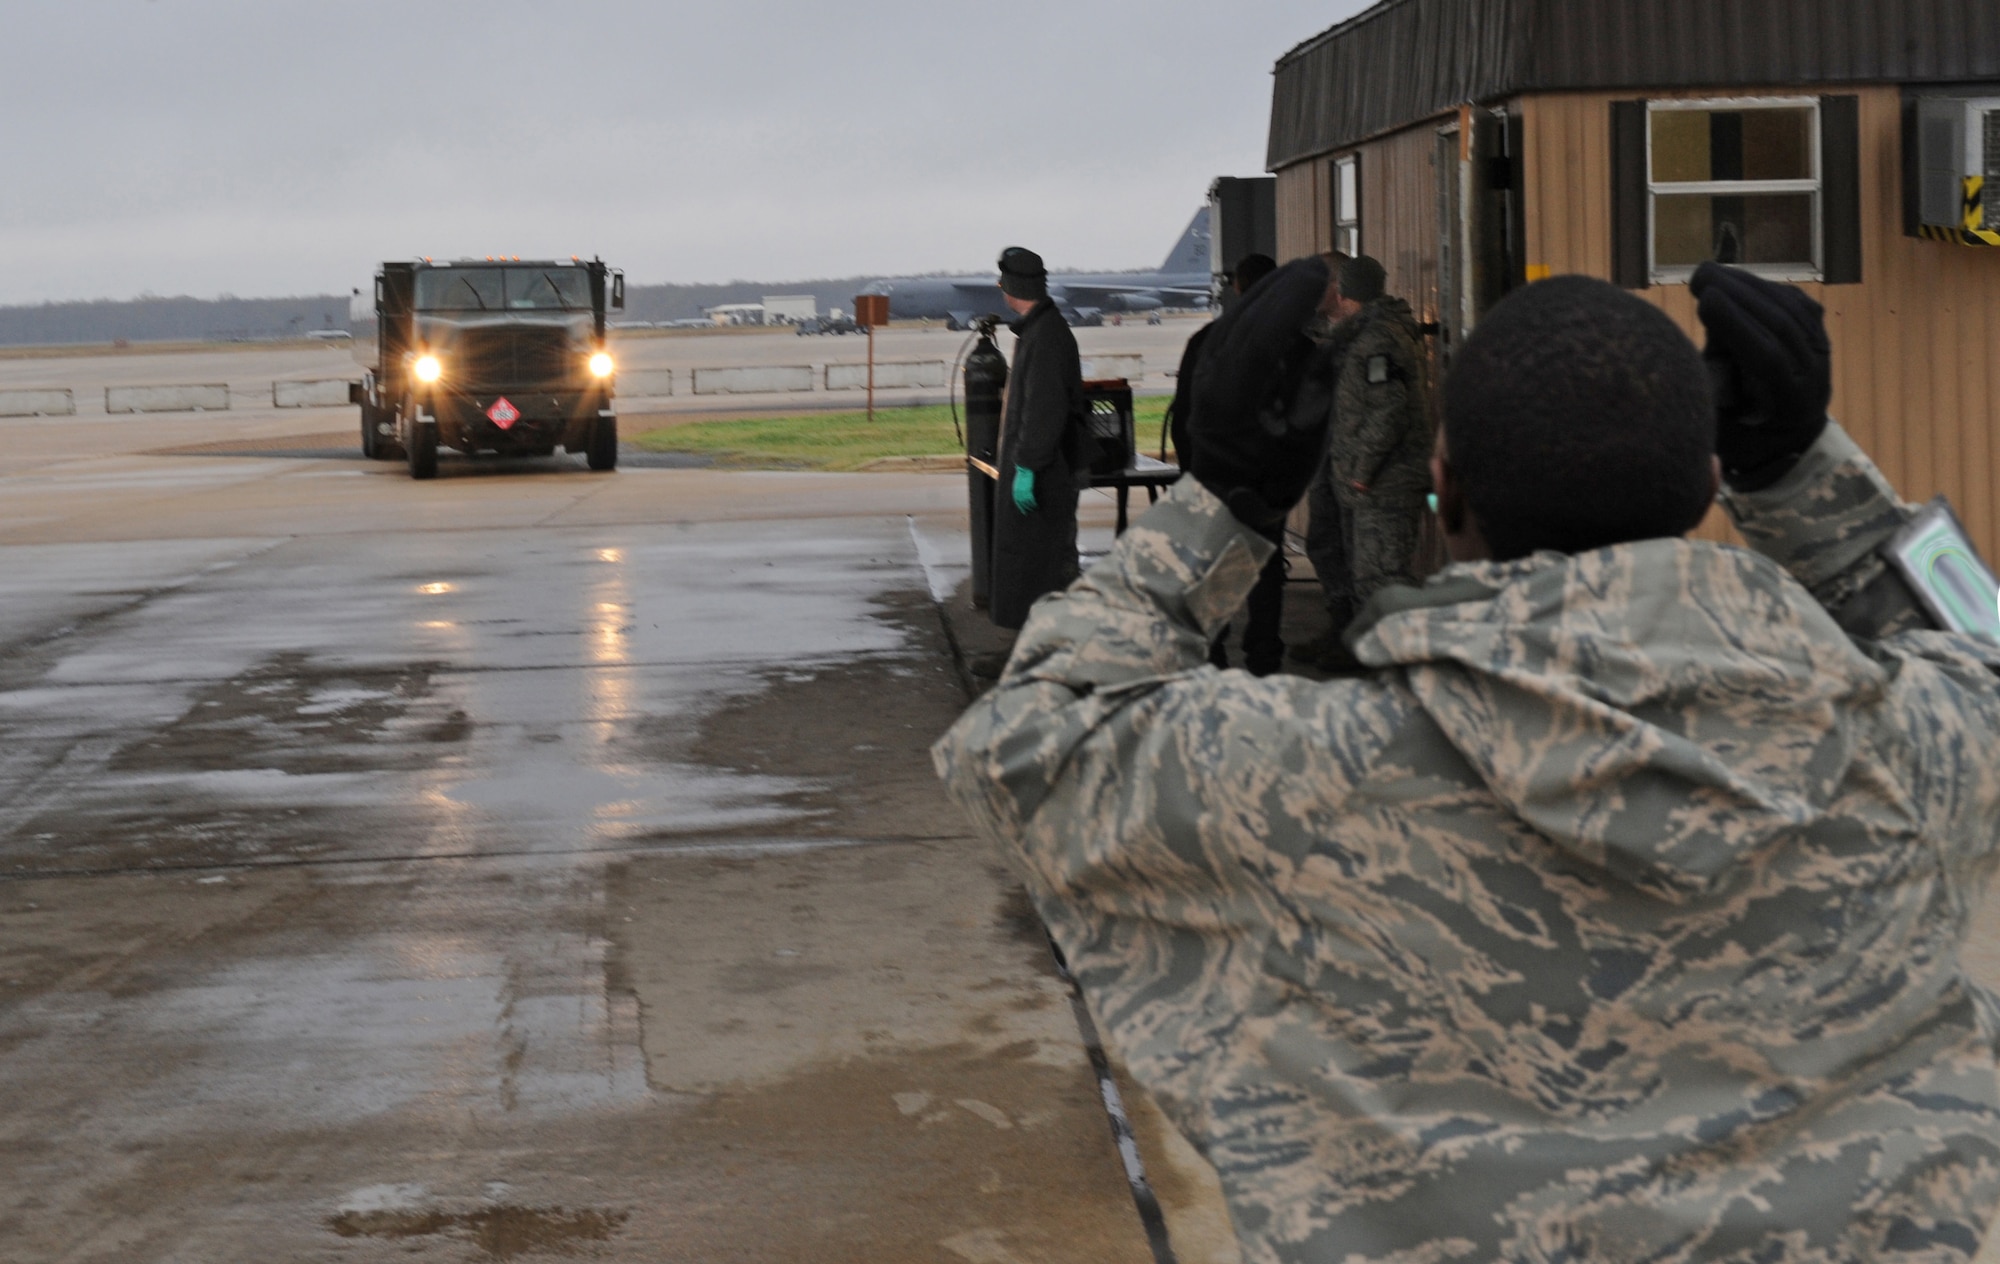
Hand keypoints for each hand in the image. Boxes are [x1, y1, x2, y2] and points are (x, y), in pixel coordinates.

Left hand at [1011, 466, 1036, 513]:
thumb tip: (1020, 493)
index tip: (1024, 511)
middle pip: (1022, 504)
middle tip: (1030, 512)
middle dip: (1026, 509)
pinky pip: (1031, 500)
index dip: (1021, 507)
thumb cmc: (1022, 474)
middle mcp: (1018, 492)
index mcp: (1015, 491)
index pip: (1017, 502)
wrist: (1024, 468)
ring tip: (1034, 509)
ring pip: (1027, 503)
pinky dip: (1034, 504)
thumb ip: (1018, 488)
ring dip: (1031, 507)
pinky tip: (1036, 505)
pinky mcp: (1029, 490)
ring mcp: (1023, 492)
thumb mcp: (1017, 482)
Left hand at [1188, 257, 1335, 532]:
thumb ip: (1317, 392)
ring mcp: (1205, 369)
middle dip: (1284, 287)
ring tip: (1306, 274)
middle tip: (1320, 266)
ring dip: (1271, 291)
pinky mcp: (1208, 364)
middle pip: (1246, 318)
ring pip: (1235, 316)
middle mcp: (1211, 378)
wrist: (1228, 494)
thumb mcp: (1303, 443)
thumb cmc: (1270, 475)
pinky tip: (1281, 292)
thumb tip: (1334, 343)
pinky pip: (1232, 325)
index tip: (1320, 275)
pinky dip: (1259, 305)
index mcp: (1230, 402)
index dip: (1291, 303)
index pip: (1260, 339)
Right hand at [1691, 262, 1831, 490]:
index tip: (1705, 301)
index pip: (1768, 358)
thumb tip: (1697, 335)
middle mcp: (1815, 376)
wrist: (1783, 442)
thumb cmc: (1741, 439)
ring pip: (1790, 309)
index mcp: (1790, 405)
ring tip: (1711, 274)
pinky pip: (1797, 304)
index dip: (1737, 326)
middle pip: (1781, 325)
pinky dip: (1766, 287)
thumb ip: (1711, 385)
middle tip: (1700, 275)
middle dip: (1739, 295)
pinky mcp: (1819, 336)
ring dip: (1748, 285)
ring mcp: (1822, 353)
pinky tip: (1738, 279)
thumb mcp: (1719, 425)